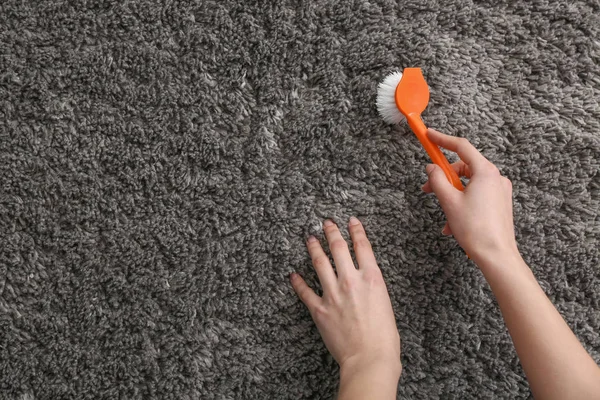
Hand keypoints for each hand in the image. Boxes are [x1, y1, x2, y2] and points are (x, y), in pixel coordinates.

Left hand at [290, 218, 400, 378]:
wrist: (370, 358)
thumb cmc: (385, 338)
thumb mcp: (386, 304)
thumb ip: (373, 288)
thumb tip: (364, 283)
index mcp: (372, 278)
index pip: (362, 246)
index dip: (356, 230)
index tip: (351, 221)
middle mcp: (351, 280)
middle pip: (338, 248)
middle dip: (331, 232)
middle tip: (326, 222)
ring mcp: (333, 293)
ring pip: (320, 262)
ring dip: (314, 248)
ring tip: (310, 238)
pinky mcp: (319, 309)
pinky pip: (305, 291)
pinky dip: (298, 282)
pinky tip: (293, 275)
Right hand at [422, 128, 517, 264]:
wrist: (496, 254)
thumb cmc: (475, 229)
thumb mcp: (449, 201)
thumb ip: (437, 180)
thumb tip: (432, 168)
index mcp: (485, 172)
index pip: (461, 147)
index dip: (443, 140)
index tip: (430, 135)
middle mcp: (496, 178)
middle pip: (464, 167)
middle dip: (444, 178)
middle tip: (427, 188)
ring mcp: (500, 191)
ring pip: (469, 184)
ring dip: (452, 196)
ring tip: (444, 216)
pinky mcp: (500, 203)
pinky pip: (477, 196)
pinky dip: (463, 204)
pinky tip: (453, 224)